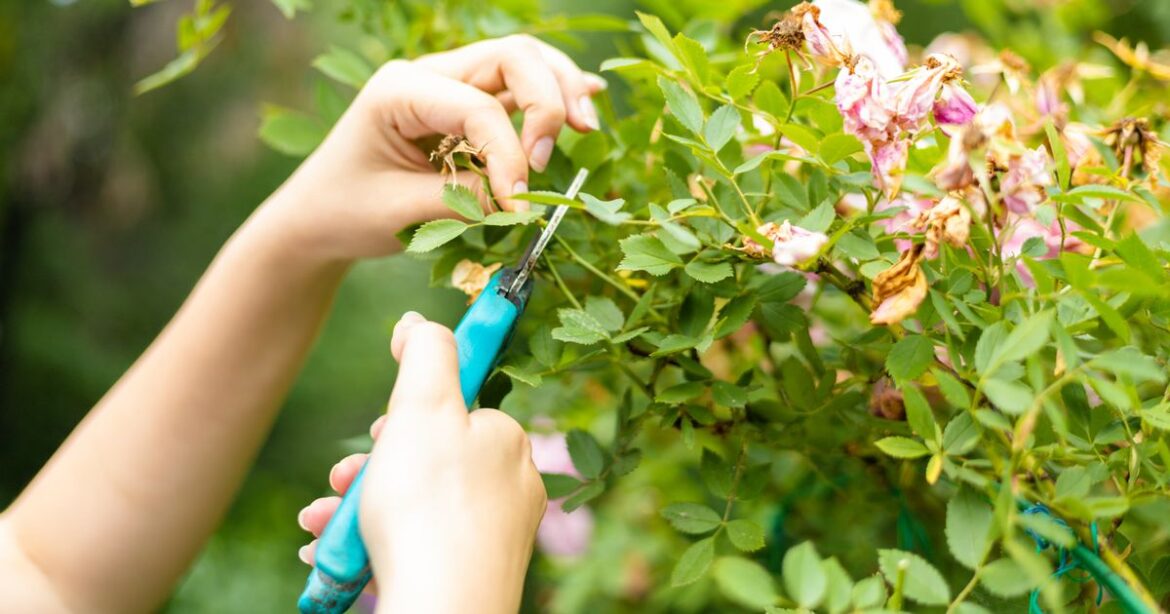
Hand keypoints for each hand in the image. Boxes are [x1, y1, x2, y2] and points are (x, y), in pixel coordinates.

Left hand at [259, 35, 605, 262]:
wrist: (316, 218)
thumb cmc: (346, 212)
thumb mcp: (400, 213)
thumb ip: (464, 201)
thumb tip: (522, 201)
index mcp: (400, 89)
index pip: (478, 108)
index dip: (509, 156)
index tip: (519, 205)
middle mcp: (428, 74)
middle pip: (511, 58)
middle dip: (547, 100)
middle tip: (550, 157)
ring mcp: (448, 84)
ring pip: (521, 62)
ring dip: (559, 90)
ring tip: (586, 124)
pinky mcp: (464, 105)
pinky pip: (517, 87)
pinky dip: (552, 95)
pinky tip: (584, 104)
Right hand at [296, 312, 545, 612]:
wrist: (440, 611)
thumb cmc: (429, 508)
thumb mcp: (422, 408)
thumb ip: (425, 354)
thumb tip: (419, 322)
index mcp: (507, 442)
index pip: (452, 408)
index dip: (404, 415)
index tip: (380, 430)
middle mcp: (509, 488)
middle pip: (426, 457)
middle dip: (369, 465)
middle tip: (344, 476)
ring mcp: (492, 536)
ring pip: (412, 504)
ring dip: (356, 505)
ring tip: (322, 520)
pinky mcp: (469, 574)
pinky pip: (414, 545)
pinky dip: (369, 544)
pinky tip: (334, 552)